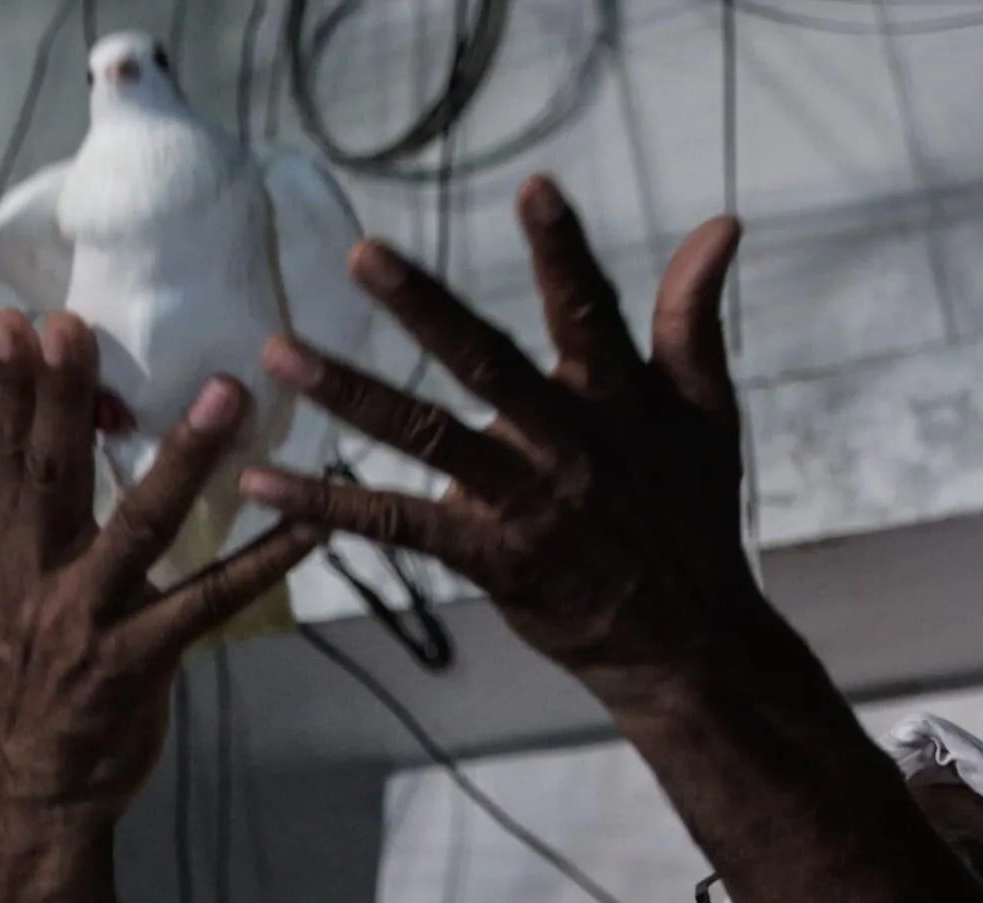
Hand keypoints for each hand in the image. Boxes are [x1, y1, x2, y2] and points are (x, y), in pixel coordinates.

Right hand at [0, 313, 315, 820]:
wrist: (40, 790)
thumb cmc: (41, 674)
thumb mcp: (15, 580)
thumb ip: (11, 491)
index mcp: (16, 553)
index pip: (13, 458)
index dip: (16, 389)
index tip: (18, 318)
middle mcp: (44, 580)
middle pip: (54, 478)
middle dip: (66, 401)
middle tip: (80, 325)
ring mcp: (89, 621)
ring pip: (138, 528)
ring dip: (182, 458)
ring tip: (226, 392)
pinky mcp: (138, 662)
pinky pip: (208, 602)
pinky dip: (263, 560)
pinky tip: (310, 522)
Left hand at [240, 179, 759, 694]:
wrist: (680, 637)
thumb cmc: (687, 512)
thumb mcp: (706, 413)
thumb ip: (693, 320)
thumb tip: (720, 222)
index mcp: (619, 400)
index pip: (588, 311)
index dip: (562, 251)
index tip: (533, 185)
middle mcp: (568, 444)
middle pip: (487, 364)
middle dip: (422, 308)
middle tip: (358, 254)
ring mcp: (524, 502)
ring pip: (426, 437)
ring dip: (349, 393)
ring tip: (279, 352)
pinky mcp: (486, 556)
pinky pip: (393, 524)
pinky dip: (325, 503)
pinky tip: (261, 482)